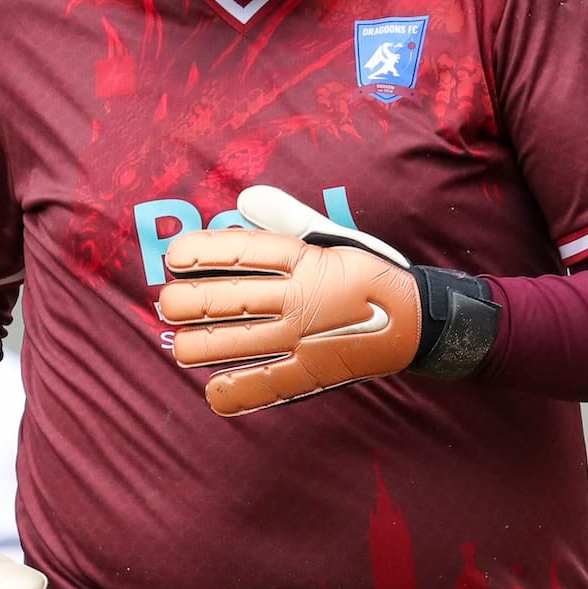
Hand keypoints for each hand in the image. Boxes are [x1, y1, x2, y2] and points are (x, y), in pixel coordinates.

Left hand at [157, 186, 501, 416]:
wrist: (417, 320)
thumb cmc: (367, 273)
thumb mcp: (331, 238)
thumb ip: (286, 217)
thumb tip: (244, 196)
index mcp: (304, 260)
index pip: (239, 253)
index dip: (199, 254)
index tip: (173, 258)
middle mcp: (300, 298)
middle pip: (228, 299)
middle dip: (187, 303)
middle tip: (169, 305)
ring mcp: (305, 338)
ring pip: (238, 342)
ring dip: (198, 346)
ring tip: (180, 345)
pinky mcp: (313, 372)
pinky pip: (268, 384)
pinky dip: (237, 392)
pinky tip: (213, 391)